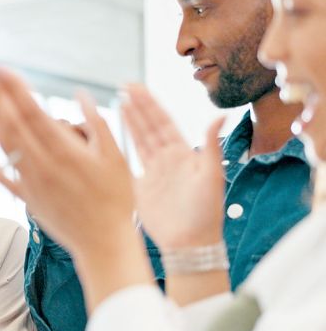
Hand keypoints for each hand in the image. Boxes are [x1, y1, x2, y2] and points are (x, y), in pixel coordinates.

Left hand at [0, 67, 134, 254]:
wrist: (103, 243)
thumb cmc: (117, 199)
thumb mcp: (115, 157)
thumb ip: (96, 123)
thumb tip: (81, 94)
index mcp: (64, 150)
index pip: (32, 111)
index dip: (14, 88)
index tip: (1, 68)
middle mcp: (41, 164)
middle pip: (12, 123)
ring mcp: (31, 182)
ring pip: (4, 144)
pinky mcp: (27, 198)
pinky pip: (2, 175)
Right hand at [123, 85, 224, 248]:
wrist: (191, 244)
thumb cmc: (205, 213)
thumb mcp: (212, 176)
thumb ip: (209, 146)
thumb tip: (220, 115)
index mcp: (182, 154)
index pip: (162, 122)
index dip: (149, 104)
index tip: (135, 88)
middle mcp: (166, 160)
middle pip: (148, 127)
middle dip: (137, 106)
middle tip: (123, 86)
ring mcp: (153, 174)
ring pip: (138, 142)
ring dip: (130, 123)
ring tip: (119, 103)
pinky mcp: (140, 190)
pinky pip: (127, 166)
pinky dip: (118, 152)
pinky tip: (110, 140)